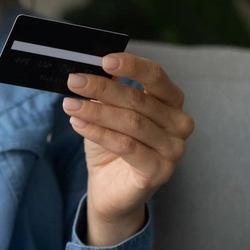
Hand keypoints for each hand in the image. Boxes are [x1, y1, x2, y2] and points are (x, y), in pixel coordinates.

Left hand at [62, 53, 194, 246]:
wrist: (110, 189)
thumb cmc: (112, 145)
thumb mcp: (109, 111)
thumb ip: (110, 89)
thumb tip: (94, 64)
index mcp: (172, 102)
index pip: (156, 76)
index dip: (132, 66)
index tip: (105, 60)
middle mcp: (180, 123)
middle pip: (139, 100)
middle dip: (102, 89)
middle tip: (74, 81)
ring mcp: (173, 149)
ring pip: (131, 123)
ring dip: (96, 111)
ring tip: (70, 104)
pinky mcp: (159, 171)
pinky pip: (126, 146)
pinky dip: (98, 133)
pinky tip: (77, 124)